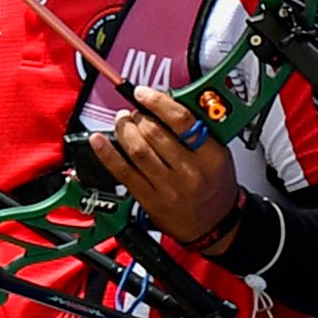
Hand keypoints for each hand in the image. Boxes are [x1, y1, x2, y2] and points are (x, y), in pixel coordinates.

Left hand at [84, 85, 241, 245]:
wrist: (214, 224)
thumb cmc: (215, 185)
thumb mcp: (220, 153)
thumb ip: (199, 129)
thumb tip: (166, 103)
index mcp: (211, 156)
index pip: (183, 121)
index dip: (158, 103)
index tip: (144, 93)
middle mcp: (189, 172)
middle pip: (155, 134)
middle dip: (139, 116)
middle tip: (135, 111)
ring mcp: (167, 187)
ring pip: (137, 150)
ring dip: (124, 130)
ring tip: (122, 121)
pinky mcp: (148, 198)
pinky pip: (122, 172)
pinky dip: (107, 153)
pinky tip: (98, 140)